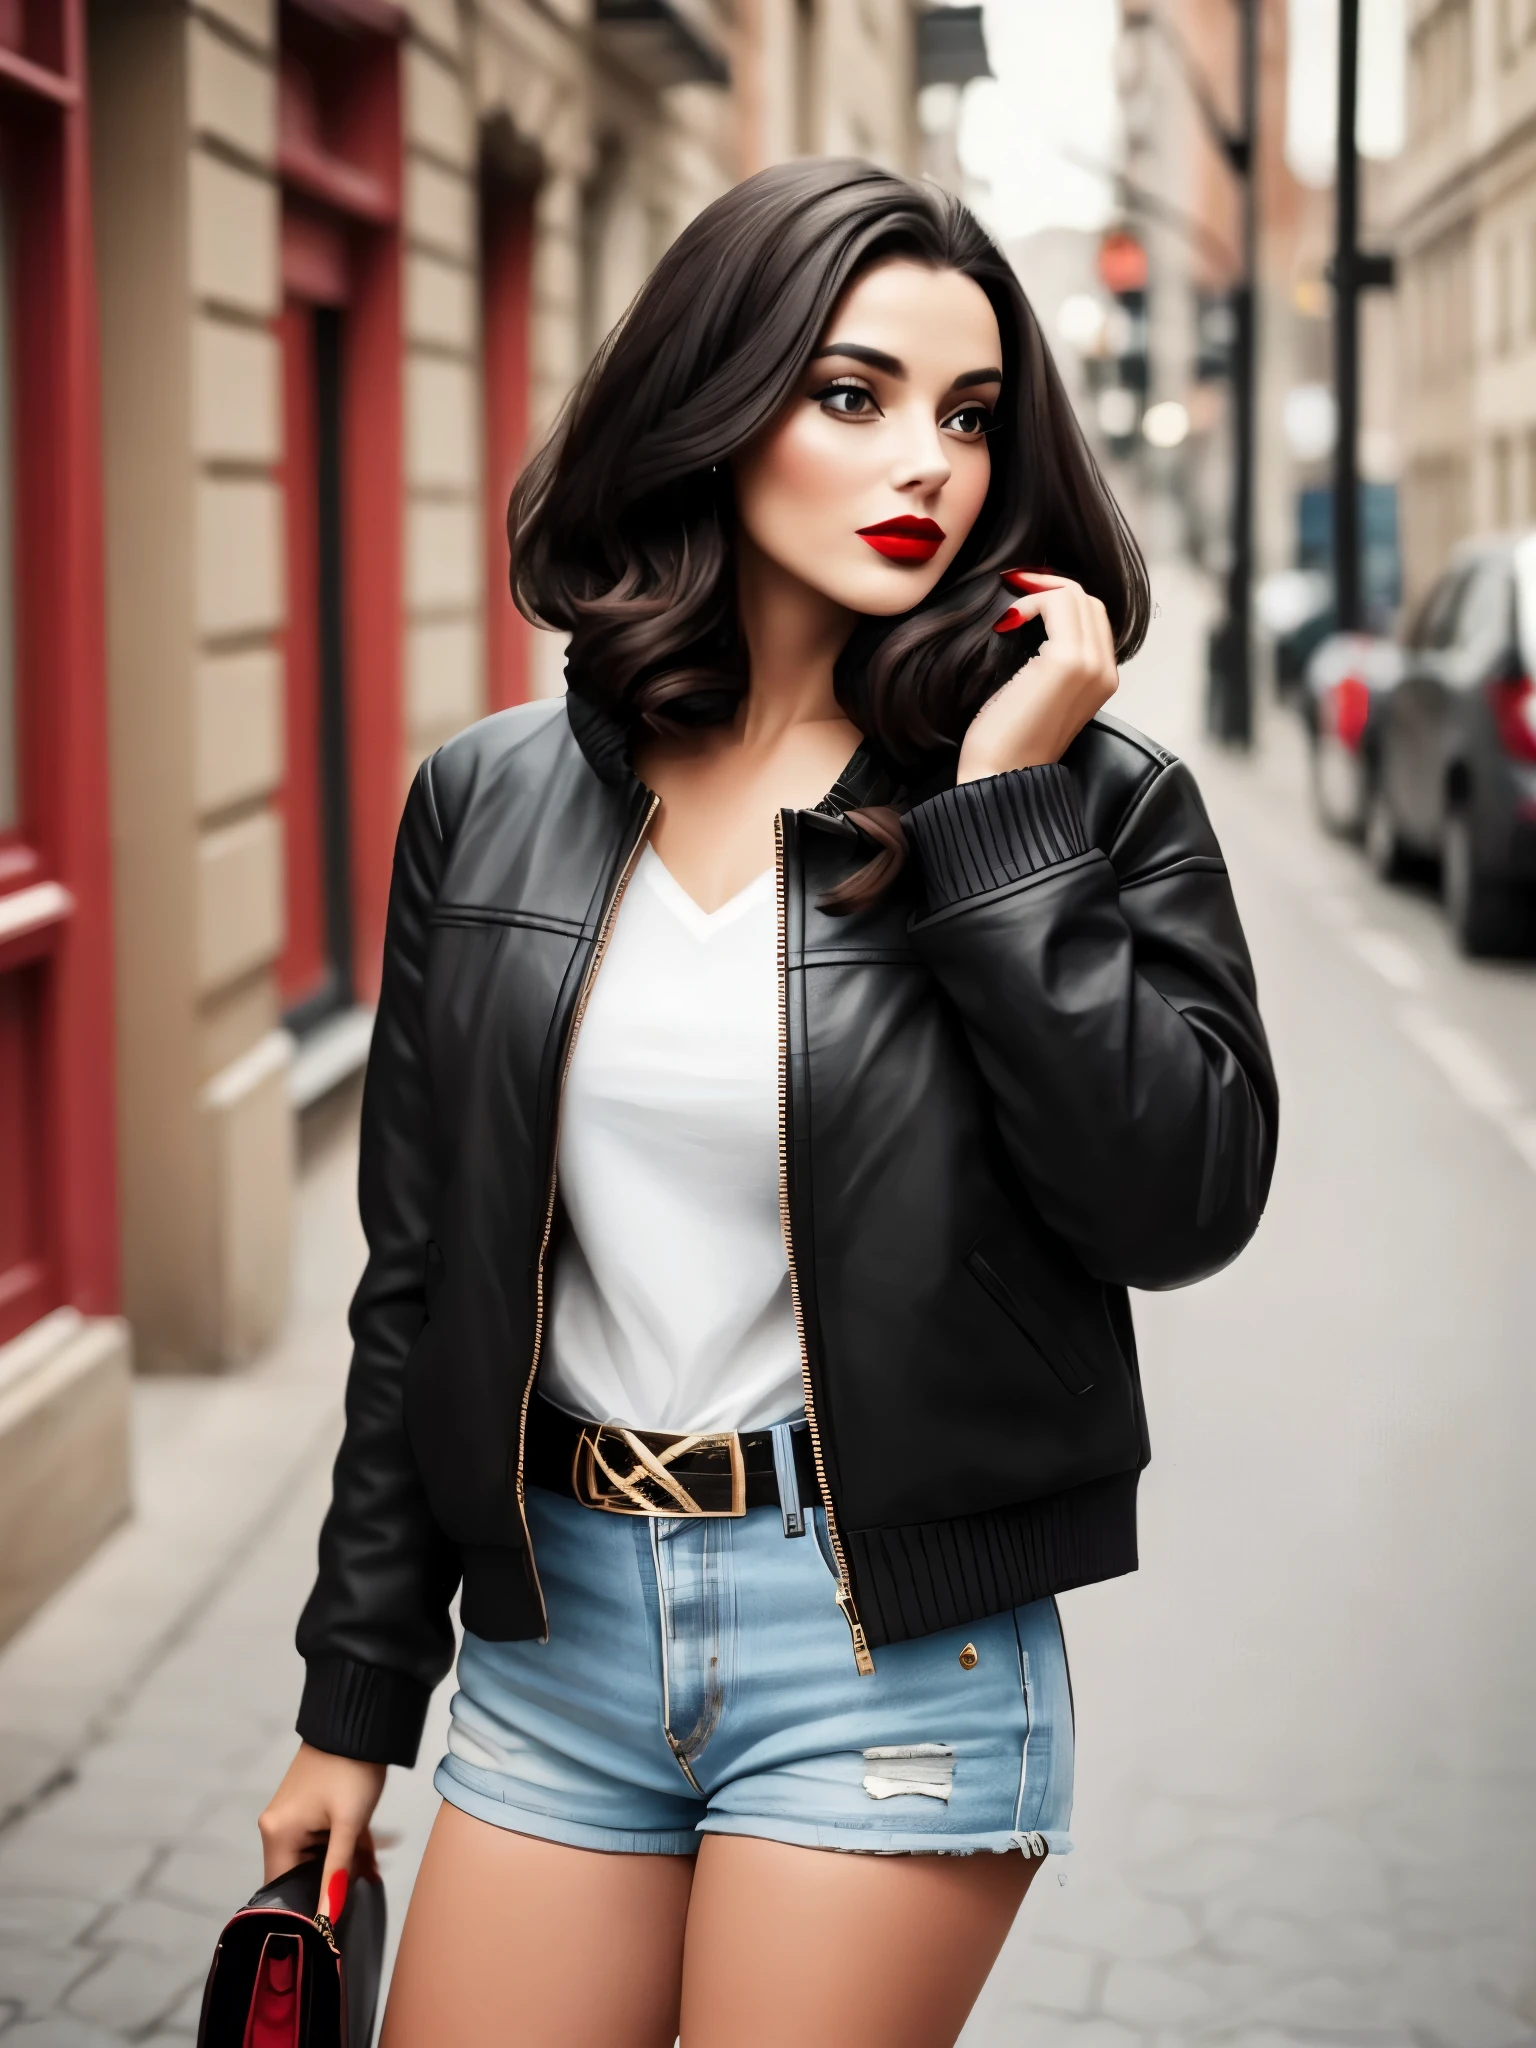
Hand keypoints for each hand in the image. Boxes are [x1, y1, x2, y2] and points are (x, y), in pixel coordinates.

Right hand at [258, 1742, 385, 1925]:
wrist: (357, 1722)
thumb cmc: (351, 1771)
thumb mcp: (349, 1825)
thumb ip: (337, 1873)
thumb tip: (327, 1920)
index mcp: (277, 1835)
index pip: (282, 1890)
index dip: (308, 1907)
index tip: (336, 1919)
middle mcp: (276, 1828)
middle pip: (303, 1873)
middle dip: (337, 1879)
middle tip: (368, 1881)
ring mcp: (292, 1817)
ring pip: (318, 1856)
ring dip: (347, 1860)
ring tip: (377, 1861)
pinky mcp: (307, 1808)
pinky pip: (324, 1838)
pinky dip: (346, 1844)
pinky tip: (374, 1847)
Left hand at [957, 570, 1117, 781]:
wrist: (1000, 779)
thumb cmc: (1006, 742)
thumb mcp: (1036, 695)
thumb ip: (1046, 662)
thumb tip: (1024, 620)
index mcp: (1102, 680)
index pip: (1092, 617)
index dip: (1058, 596)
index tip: (1022, 593)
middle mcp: (1105, 671)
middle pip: (1088, 600)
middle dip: (1049, 585)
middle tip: (1012, 586)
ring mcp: (1091, 665)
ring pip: (1076, 596)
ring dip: (1038, 591)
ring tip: (1008, 605)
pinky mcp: (1068, 662)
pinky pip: (1057, 604)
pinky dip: (1029, 602)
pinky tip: (1005, 623)